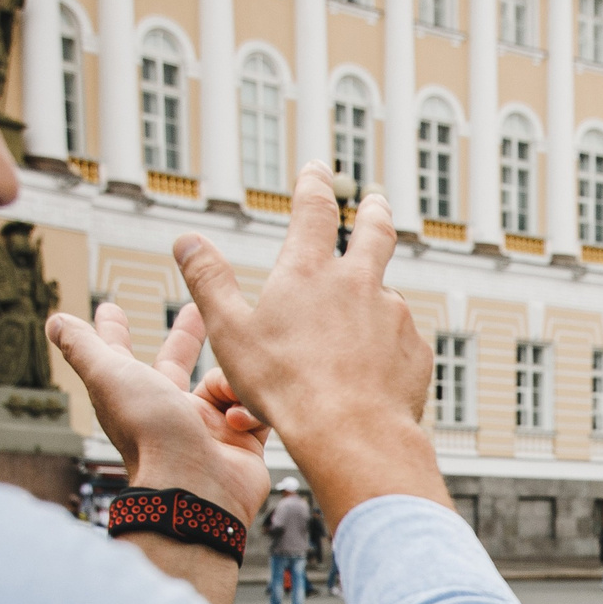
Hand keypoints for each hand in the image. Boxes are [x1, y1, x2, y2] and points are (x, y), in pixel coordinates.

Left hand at [48, 301, 271, 522]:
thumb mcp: (110, 377)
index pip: (120, 355)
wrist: (198, 487)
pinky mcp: (241, 443)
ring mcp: (206, 428)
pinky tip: (239, 420)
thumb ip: (83, 347)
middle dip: (185, 337)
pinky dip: (249, 408)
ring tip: (227, 394)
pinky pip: (254, 409)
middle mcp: (168, 411)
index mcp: (134, 396)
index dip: (113, 331)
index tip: (110, 309)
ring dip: (227, 380)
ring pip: (223, 383)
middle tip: (196, 310)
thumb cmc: (149, 431)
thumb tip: (54, 321)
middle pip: (176, 364)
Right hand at [167, 164, 442, 525]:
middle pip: (374, 233)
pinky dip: (388, 350)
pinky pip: (402, 344)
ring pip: (387, 297)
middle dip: (373, 212)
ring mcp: (394, 317)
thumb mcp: (230, 333)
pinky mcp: (416, 352)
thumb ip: (209, 282)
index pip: (314, 211)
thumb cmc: (287, 388)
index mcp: (309, 272)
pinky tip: (374, 374)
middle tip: (375, 201)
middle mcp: (360, 284)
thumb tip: (186, 242)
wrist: (352, 434)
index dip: (314, 185)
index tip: (317, 169)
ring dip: (375, 301)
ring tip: (359, 328)